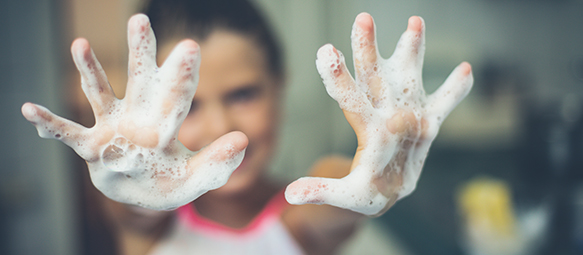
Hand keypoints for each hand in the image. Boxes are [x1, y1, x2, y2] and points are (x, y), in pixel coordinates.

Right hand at [21, 14, 247, 209]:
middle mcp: (139, 118)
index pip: (177, 95)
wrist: (143, 196)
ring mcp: (113, 129)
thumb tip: (244, 139)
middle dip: (140, 52)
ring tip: (80, 44)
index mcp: (167, 124)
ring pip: (101, 94)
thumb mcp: (197, 178)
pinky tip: (29, 109)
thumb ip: (218, 161)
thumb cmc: (171, 183)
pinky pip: (68, 134)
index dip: (182, 73)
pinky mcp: (92, 147)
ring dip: (90, 71)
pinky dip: (50, 123)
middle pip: (140, 80)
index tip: (190, 46)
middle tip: (140, 20)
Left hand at [285, 13, 472, 214]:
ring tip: (415, 21)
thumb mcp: (343, 195)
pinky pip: (444, 104)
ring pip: (408, 77)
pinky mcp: (429, 124)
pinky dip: (455, 91)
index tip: (325, 51)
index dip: (338, 77)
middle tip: (362, 19)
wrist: (386, 192)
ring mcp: (408, 114)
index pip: (349, 98)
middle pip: (373, 76)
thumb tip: (290, 194)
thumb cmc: (363, 192)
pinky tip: (466, 69)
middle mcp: (384, 113)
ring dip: (413, 51)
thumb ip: (321, 190)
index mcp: (365, 128)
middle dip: (368, 49)